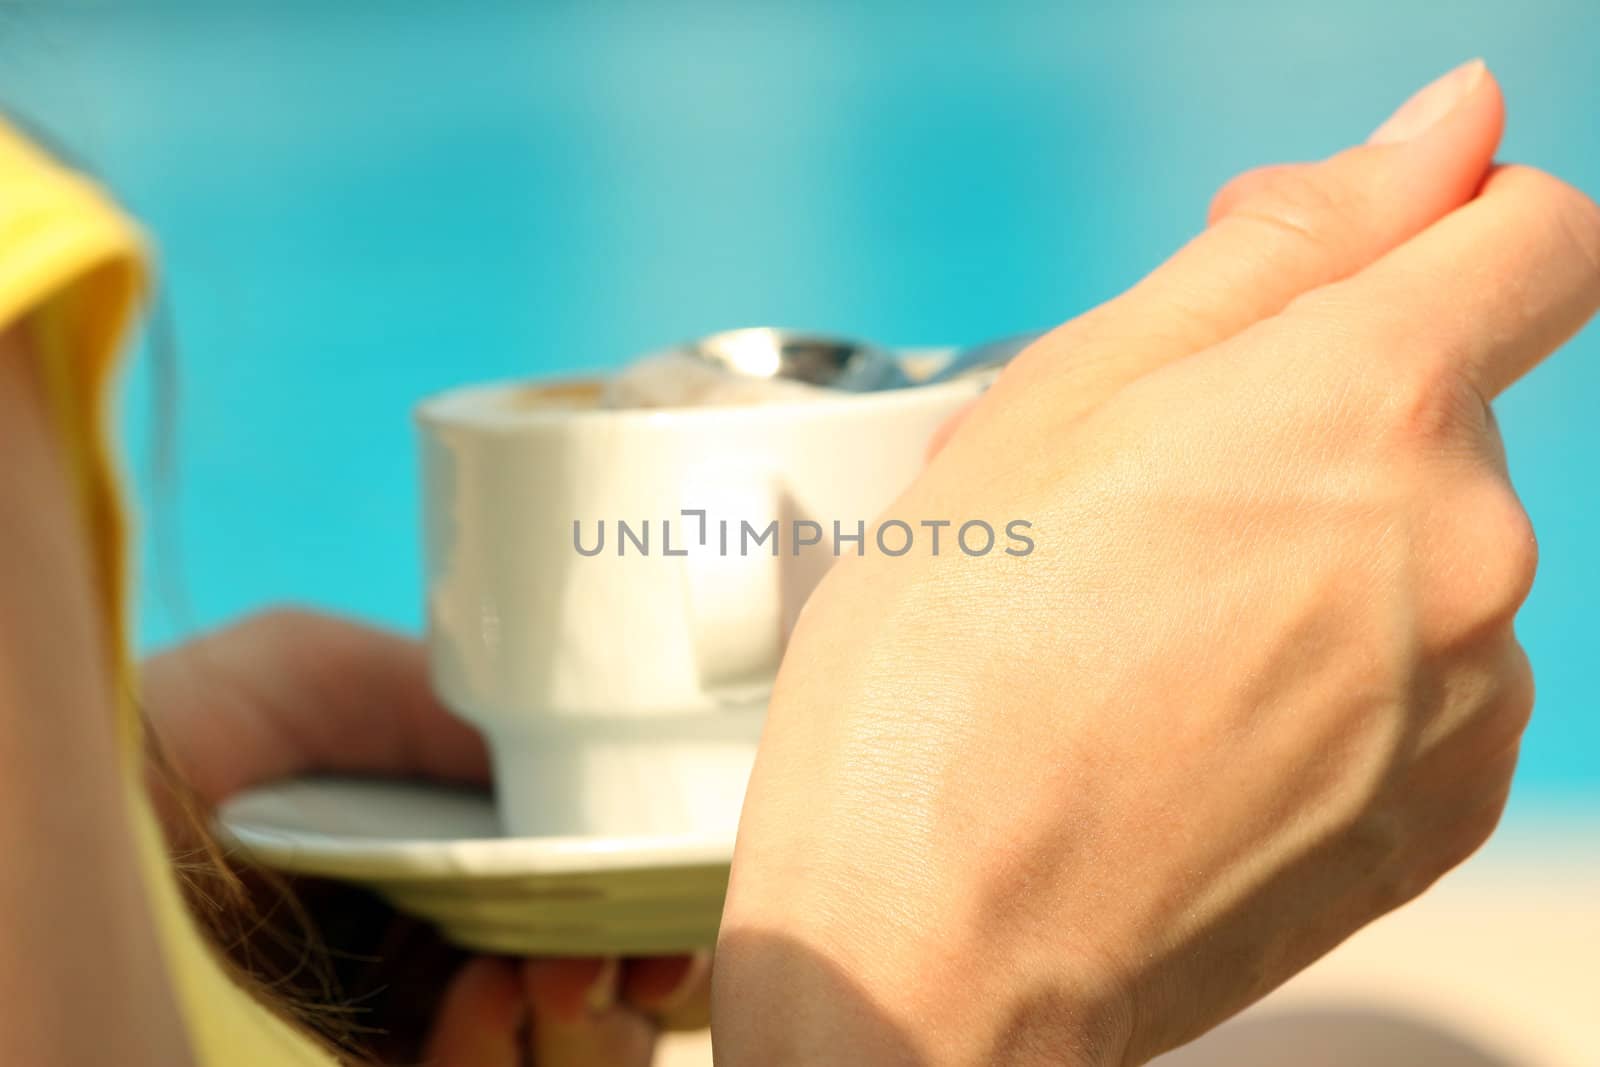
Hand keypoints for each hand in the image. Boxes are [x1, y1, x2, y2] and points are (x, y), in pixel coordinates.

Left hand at [141, 608, 708, 1065]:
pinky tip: (476, 1001)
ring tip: (536, 975)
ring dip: (587, 1020)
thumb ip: (459, 703)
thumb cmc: (171, 735)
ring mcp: (407, 1030)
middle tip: (630, 954)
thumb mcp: (321, 674)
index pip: (598, 891)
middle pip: (613, 988)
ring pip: (574, 1053)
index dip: (660, 901)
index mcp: (446, 847)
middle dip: (648, 972)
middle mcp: (440, 945)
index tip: (672, 900)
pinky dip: (500, 1058)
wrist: (65, 822)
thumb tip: (600, 756)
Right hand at [715, 62, 1599, 1064]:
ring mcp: (1470, 692)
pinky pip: (1427, 678)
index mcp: (1365, 402)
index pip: (1533, 238)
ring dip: (1315, 553)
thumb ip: (1281, 248)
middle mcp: (1464, 544)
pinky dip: (1336, 672)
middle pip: (1441, 406)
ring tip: (1144, 637)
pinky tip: (1196, 724)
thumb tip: (1447, 133)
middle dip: (1308, 419)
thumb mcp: (1063, 395)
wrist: (933, 944)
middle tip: (1134, 511)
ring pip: (1423, 547)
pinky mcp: (1447, 808)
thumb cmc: (943, 667)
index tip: (1347, 275)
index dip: (1442, 229)